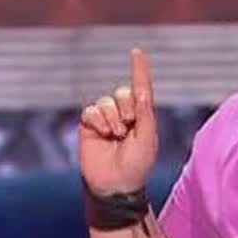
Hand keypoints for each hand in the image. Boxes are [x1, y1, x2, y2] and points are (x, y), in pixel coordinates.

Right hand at [79, 48, 159, 195]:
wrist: (115, 185)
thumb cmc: (137, 165)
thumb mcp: (147, 138)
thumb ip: (145, 113)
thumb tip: (140, 91)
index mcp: (142, 116)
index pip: (141, 88)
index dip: (139, 70)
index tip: (137, 52)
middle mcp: (123, 114)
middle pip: (122, 93)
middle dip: (126, 109)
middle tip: (127, 130)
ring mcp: (105, 120)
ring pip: (105, 102)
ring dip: (111, 118)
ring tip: (115, 136)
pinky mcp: (89, 126)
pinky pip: (90, 111)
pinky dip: (97, 121)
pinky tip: (102, 135)